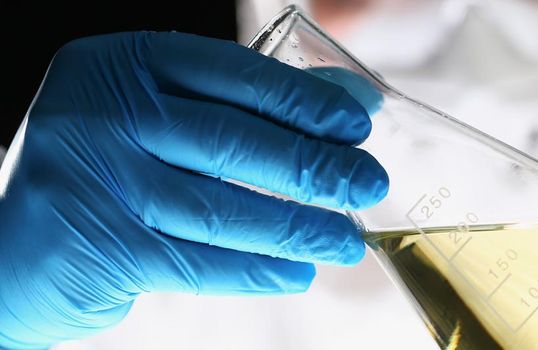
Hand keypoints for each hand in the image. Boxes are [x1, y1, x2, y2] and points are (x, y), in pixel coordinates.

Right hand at [0, 32, 386, 348]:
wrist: (7, 248)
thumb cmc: (105, 172)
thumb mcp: (159, 119)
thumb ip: (244, 108)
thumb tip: (354, 104)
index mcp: (121, 65)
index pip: (232, 73)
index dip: (303, 100)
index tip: (356, 124)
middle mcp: (100, 114)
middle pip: (233, 142)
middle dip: (315, 167)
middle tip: (368, 184)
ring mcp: (94, 181)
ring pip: (222, 208)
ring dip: (298, 227)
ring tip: (347, 240)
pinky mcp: (98, 246)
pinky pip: (198, 261)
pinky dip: (256, 269)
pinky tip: (298, 270)